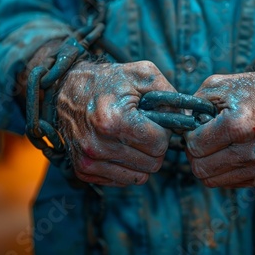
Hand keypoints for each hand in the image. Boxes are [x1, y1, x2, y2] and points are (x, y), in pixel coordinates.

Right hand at [57, 60, 175, 185]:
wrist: (66, 88)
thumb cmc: (109, 80)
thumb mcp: (142, 74)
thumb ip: (170, 95)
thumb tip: (188, 120)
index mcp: (113, 120)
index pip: (159, 144)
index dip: (163, 132)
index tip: (154, 121)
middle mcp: (97, 145)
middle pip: (152, 163)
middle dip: (155, 147)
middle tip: (144, 129)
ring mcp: (88, 160)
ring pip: (140, 177)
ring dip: (142, 159)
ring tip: (131, 137)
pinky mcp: (83, 170)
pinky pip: (122, 180)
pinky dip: (127, 167)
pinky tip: (120, 147)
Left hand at [184, 66, 254, 187]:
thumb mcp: (219, 85)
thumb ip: (193, 105)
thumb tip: (179, 124)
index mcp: (240, 125)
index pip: (194, 146)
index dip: (190, 135)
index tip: (198, 126)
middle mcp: (253, 150)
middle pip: (200, 168)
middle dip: (196, 152)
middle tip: (203, 137)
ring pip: (212, 180)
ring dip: (208, 163)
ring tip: (216, 144)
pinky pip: (229, 183)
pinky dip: (223, 170)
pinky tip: (230, 152)